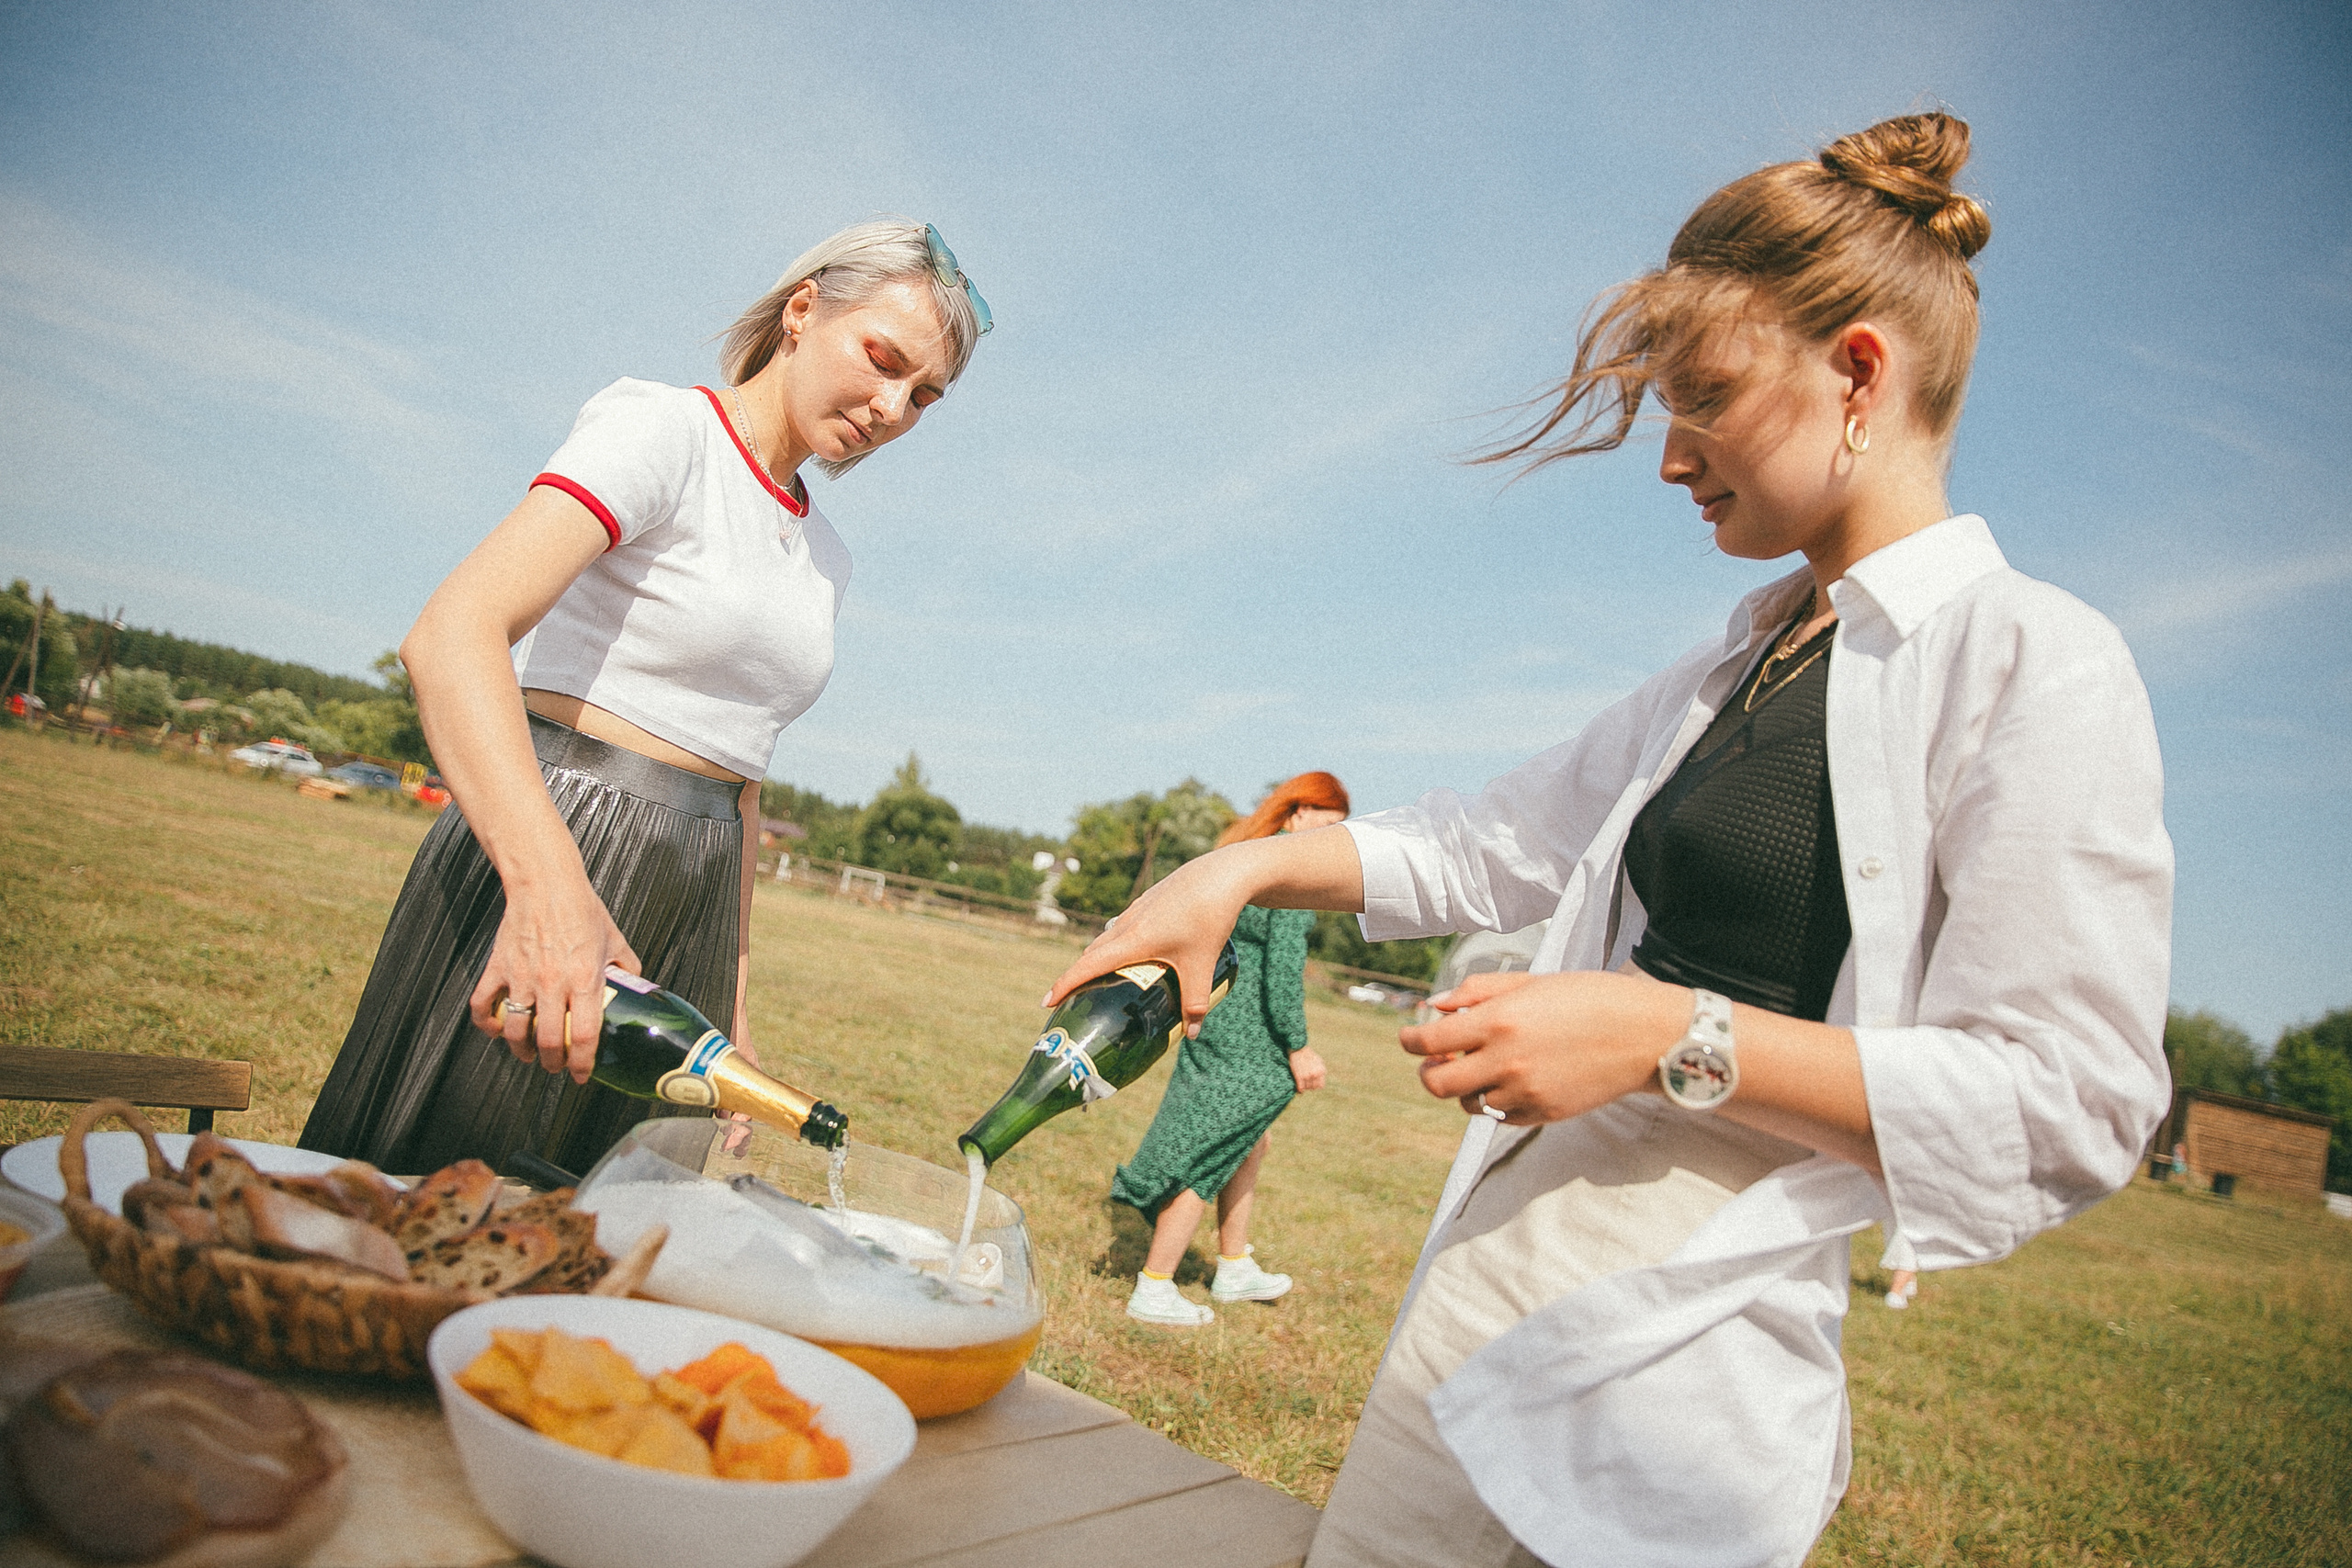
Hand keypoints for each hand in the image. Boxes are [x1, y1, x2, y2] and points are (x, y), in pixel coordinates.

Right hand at [469, 868, 641, 1083]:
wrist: (546, 884)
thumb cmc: (582, 909)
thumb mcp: (615, 939)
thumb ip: (626, 967)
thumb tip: (634, 988)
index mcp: (585, 979)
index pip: (586, 1035)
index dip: (583, 1063)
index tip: (582, 1075)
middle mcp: (553, 983)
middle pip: (550, 1041)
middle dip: (553, 1063)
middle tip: (556, 1066)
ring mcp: (522, 977)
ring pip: (515, 1030)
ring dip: (521, 1051)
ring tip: (529, 1055)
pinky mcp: (498, 967)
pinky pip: (483, 1005)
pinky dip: (486, 1025)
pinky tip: (497, 1030)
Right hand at [1043, 850, 1252, 1037]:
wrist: (1223, 874)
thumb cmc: (1210, 916)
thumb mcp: (1201, 964)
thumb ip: (1195, 1002)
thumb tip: (1192, 1034)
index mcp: (1133, 940)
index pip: (1087, 965)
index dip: (1065, 984)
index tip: (1047, 1001)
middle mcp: (1128, 923)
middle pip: (1093, 952)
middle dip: (1078, 975)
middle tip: (1072, 997)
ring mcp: (1138, 909)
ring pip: (1109, 937)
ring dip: (1099, 957)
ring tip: (1103, 979)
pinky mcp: (1150, 900)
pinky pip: (1124, 926)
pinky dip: (1119, 944)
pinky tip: (1137, 951)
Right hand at [1288, 1047, 1328, 1092]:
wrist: (1298, 1048)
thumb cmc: (1308, 1054)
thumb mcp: (1319, 1061)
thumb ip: (1321, 1070)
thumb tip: (1321, 1078)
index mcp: (1322, 1071)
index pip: (1321, 1086)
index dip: (1316, 1085)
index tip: (1312, 1083)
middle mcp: (1315, 1075)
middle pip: (1313, 1087)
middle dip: (1310, 1086)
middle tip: (1306, 1083)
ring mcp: (1307, 1076)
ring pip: (1306, 1088)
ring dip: (1304, 1087)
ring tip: (1302, 1083)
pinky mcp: (1299, 1077)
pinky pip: (1300, 1088)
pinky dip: (1299, 1089)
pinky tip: (1299, 1089)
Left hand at [1397, 970, 1686, 1124]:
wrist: (1646, 1035)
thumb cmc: (1590, 997)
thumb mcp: (1532, 981)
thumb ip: (1478, 992)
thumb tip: (1434, 1006)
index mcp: (1500, 1020)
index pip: (1429, 1040)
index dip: (1409, 1040)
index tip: (1408, 1038)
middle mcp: (1507, 1060)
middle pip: (1437, 1083)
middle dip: (1428, 1072)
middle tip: (1435, 1060)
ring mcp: (1526, 1092)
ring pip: (1469, 1103)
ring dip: (1465, 1087)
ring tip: (1482, 1066)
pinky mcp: (1544, 1114)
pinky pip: (1501, 1117)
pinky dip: (1496, 1102)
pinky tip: (1510, 1081)